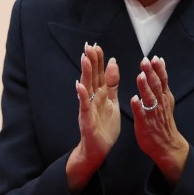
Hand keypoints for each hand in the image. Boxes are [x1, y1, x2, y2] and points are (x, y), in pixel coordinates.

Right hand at [66, 43, 120, 191]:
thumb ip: (112, 84)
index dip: (98, 61)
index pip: (100, 74)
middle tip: (89, 45)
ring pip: (87, 88)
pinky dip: (82, 96)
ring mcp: (88, 108)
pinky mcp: (86, 119)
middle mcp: (92, 99)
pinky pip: (84, 106)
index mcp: (101, 94)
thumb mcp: (112, 101)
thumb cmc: (104, 126)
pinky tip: (80, 86)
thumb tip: (113, 63)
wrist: (98, 149)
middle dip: (91, 61)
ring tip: (84, 58)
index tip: (97, 46)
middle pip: (92, 77)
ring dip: (85, 73)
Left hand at [131, 55, 189, 184]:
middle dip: (151, 73)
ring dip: (145, 87)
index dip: (159, 69)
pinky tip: (135, 100)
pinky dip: (139, 107)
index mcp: (164, 98)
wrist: (167, 145)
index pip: (162, 80)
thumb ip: (162, 83)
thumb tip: (161, 64)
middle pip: (156, 86)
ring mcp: (153, 114)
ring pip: (150, 98)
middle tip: (146, 62)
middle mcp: (160, 104)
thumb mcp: (166, 100)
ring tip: (141, 76)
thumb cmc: (163, 122)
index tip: (154, 58)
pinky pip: (142, 114)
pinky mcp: (145, 124)